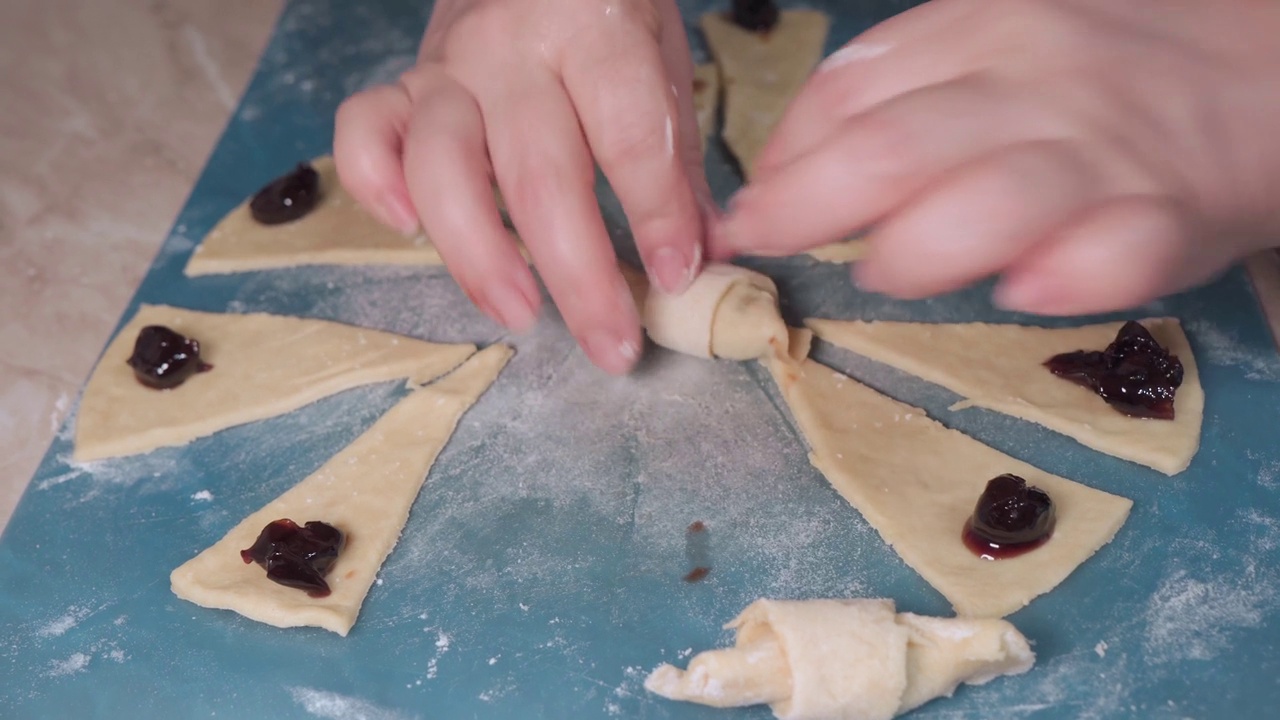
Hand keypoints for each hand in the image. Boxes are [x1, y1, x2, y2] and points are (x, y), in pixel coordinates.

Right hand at [334, 0, 712, 373]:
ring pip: (441, 168)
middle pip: (539, 176)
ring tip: (521, 313)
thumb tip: (700, 259)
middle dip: (580, 276)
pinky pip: (364, 134)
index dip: (655, 214)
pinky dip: (374, 185)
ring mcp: (445, 68)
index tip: (676, 277)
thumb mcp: (660, 63)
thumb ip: (674, 159)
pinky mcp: (400, 86)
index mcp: (592, 28)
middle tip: (613, 345)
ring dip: (480, 255)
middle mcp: (509, 49)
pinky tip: (408, 230)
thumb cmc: (604, 17)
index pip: (626, 134)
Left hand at [712, 0, 1279, 314]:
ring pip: (988, 201)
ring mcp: (1100, 149)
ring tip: (886, 272)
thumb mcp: (985, 50)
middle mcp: (1030, 80)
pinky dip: (1062, 276)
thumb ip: (890, 97)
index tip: (743, 216)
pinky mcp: (1167, 214)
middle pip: (894, 150)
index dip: (782, 165)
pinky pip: (1112, 251)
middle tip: (763, 252)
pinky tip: (1027, 287)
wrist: (1255, 73)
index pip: (850, 94)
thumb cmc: (1092, 78)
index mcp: (977, 31)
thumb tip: (782, 171)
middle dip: (806, 211)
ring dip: (914, 252)